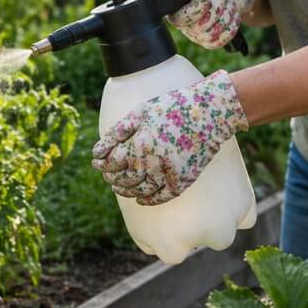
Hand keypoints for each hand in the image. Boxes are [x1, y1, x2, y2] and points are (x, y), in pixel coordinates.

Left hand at [91, 71, 248, 204]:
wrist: (210, 112)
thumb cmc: (172, 107)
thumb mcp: (141, 112)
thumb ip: (117, 132)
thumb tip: (96, 152)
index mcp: (139, 143)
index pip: (111, 163)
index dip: (101, 165)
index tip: (97, 164)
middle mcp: (152, 162)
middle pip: (124, 179)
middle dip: (112, 179)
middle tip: (109, 177)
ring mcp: (168, 173)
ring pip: (140, 191)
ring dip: (126, 191)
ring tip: (120, 188)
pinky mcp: (183, 180)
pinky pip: (161, 197)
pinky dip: (148, 201)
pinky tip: (140, 199)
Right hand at [163, 0, 253, 49]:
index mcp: (176, 5)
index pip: (180, 19)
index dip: (195, 11)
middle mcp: (184, 23)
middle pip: (200, 27)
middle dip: (217, 7)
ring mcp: (198, 33)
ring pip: (212, 34)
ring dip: (227, 13)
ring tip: (229, 0)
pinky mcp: (211, 39)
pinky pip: (221, 41)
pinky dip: (232, 25)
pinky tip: (232, 12)